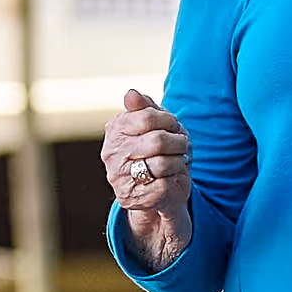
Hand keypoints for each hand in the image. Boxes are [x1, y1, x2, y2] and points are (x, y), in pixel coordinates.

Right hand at [101, 90, 191, 269]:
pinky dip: (175, 178)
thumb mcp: (155, 125)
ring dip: (178, 160)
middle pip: (157, 140)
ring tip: (176, 161)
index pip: (146, 118)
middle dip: (177, 141)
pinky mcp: (134, 198)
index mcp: (115, 131)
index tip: (173, 125)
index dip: (168, 120)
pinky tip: (171, 178)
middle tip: (180, 145)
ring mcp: (120, 178)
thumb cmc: (159, 151)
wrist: (161, 188)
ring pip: (163, 163)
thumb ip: (144, 107)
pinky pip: (165, 184)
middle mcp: (112, 155)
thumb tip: (130, 94)